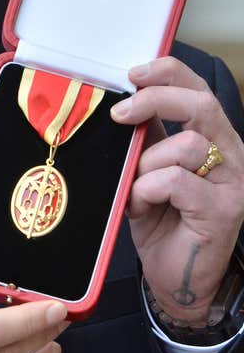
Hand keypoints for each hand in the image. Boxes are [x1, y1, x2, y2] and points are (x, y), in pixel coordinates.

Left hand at [111, 56, 243, 324]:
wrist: (176, 279)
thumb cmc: (162, 221)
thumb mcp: (150, 168)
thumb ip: (148, 136)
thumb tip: (122, 101)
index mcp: (215, 137)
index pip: (198, 88)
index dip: (168, 73)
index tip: (132, 73)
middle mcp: (232, 155)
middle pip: (201, 104)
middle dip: (155, 100)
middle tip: (120, 114)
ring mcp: (232, 183)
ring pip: (186, 145)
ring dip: (148, 163)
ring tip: (137, 187)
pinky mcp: (222, 211)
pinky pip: (176, 181)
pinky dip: (149, 189)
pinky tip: (143, 206)